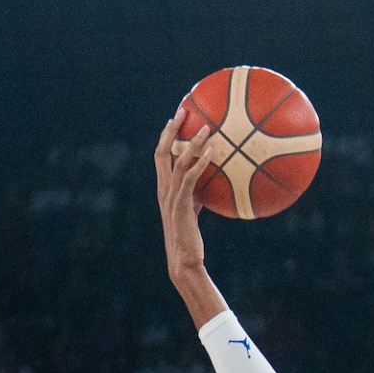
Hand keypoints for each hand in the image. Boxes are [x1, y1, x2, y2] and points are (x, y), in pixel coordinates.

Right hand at [152, 111, 226, 324]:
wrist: (184, 260)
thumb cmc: (190, 239)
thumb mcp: (193, 212)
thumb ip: (197, 195)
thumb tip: (211, 184)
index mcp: (164, 189)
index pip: (161, 157)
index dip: (166, 137)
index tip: (175, 120)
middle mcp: (163, 189)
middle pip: (162, 152)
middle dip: (171, 130)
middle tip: (183, 112)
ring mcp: (171, 196)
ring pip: (177, 161)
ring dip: (191, 142)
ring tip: (206, 128)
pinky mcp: (181, 204)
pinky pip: (190, 178)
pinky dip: (200, 163)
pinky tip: (213, 153)